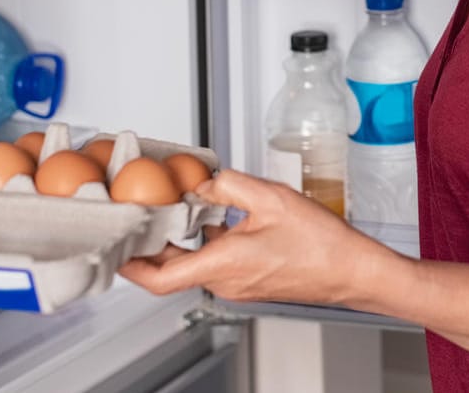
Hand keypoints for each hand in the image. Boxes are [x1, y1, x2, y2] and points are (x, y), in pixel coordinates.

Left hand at [118, 169, 396, 306]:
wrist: (353, 271)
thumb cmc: (322, 244)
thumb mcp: (270, 198)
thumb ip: (229, 186)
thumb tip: (204, 183)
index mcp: (223, 264)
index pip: (159, 277)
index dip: (130, 264)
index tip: (115, 248)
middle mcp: (225, 281)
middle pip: (172, 268)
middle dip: (153, 244)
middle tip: (141, 218)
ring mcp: (238, 284)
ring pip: (195, 263)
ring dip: (183, 240)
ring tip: (177, 210)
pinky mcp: (251, 281)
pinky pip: (216, 262)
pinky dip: (207, 242)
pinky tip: (215, 219)